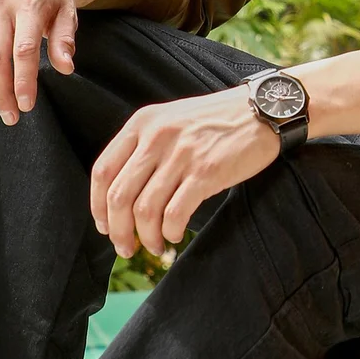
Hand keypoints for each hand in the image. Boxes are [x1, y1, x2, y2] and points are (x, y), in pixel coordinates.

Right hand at [0, 0, 96, 122]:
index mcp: (29, 4)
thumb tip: (66, 69)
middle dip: (1, 91)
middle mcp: (1, 5)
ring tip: (0, 109)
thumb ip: (65, 39)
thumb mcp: (69, 11)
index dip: (23, 80)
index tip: (27, 106)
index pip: (23, 49)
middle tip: (13, 117)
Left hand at [90, 84, 280, 257]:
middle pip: (118, 196)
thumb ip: (145, 147)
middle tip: (126, 247)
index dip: (97, 206)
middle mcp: (157, 136)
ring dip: (146, 237)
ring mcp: (182, 154)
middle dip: (118, 231)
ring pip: (144, 210)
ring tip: (156, 245)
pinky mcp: (206, 172)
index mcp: (143, 122)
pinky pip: (175, 214)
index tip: (105, 226)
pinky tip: (176, 235)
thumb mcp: (172, 119)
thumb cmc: (217, 120)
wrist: (261, 111)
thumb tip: (122, 197)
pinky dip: (170, 232)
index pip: (102, 171)